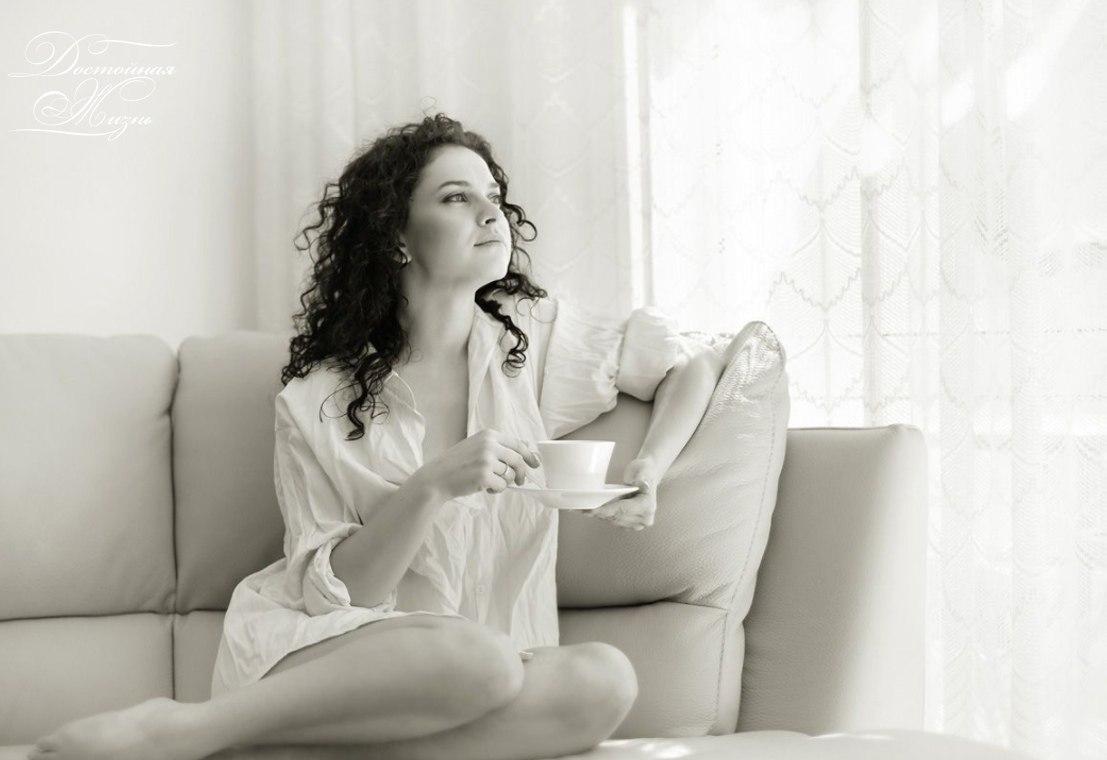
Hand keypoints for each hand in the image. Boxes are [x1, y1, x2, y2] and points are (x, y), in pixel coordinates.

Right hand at [414, 429, 540, 499]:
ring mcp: (486, 459)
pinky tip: (484, 487)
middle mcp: (489, 444)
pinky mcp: (483, 475)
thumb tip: (526, 447)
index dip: (529, 455)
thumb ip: (499, 446)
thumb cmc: (458, 464)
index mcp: (488, 435)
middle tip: (519, 482)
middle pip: (518, 460)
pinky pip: (502, 486)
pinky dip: (496, 490)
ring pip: (509, 475)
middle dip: (521, 473)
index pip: (518, 444)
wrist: (437, 477)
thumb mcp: (477, 446)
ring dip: (502, 482)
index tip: (535, 464)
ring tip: (488, 482)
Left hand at [581, 456, 659, 530]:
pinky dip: (601, 514)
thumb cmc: (645, 470)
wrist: (647, 474)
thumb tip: (642, 483)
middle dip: (599, 512)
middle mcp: (644, 518)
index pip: (623, 510)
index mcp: (647, 506)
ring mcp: (636, 523)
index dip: (606, 510)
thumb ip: (643, 477)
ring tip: (582, 509)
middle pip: (615, 517)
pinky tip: (589, 510)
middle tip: (582, 508)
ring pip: (612, 519)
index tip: (592, 510)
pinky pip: (612, 519)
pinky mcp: (628, 522)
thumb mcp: (644, 469)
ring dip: (598, 514)